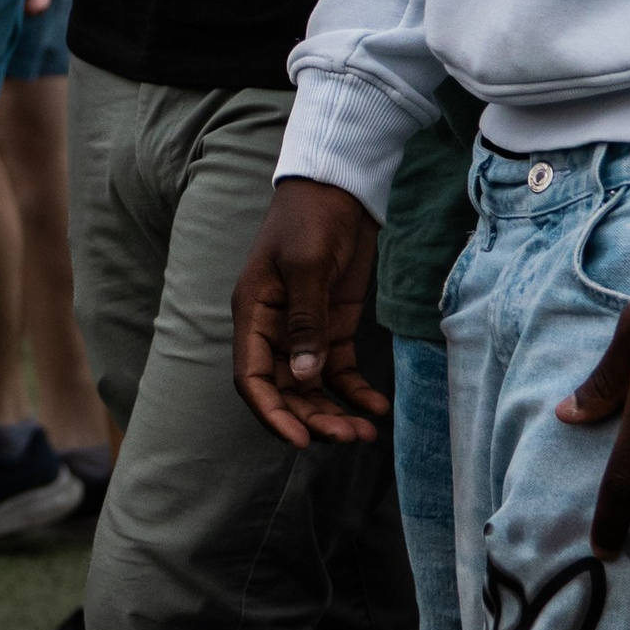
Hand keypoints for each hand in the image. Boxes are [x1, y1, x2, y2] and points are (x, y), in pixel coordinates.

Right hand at [232, 179, 386, 446]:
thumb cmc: (310, 219)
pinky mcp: (333, 326)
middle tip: (350, 437)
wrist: (338, 188)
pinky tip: (377, 406)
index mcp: (253, 313)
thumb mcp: (306, 265)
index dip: (272, 413)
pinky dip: (356, 391)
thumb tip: (305, 377)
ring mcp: (304, 329)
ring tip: (366, 432)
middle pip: (286, 390)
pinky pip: (339, 370)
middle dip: (314, 419)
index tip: (300, 440)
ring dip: (335, 412)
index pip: (252, 377)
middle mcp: (274, 329)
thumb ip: (306, 322)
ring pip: (313, 387)